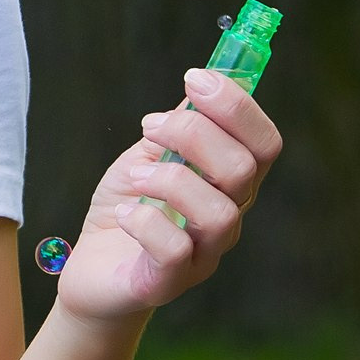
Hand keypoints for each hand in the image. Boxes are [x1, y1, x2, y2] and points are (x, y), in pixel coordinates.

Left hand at [55, 68, 283, 323]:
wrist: (94, 267)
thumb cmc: (129, 205)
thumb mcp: (149, 154)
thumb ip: (179, 126)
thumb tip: (204, 84)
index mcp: (229, 183)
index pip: (265, 144)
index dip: (237, 106)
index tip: (194, 79)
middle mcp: (227, 218)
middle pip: (243, 169)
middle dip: (193, 133)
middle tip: (149, 126)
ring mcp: (203, 254)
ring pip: (218, 212)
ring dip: (170, 180)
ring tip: (137, 176)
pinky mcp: (169, 281)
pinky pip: (175, 250)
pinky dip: (144, 221)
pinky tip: (124, 213)